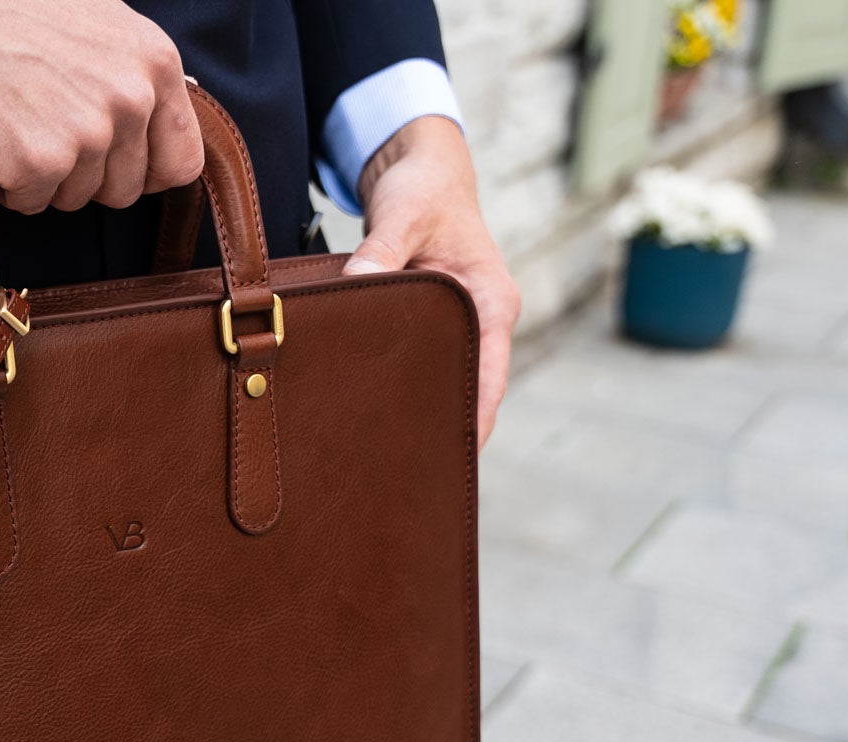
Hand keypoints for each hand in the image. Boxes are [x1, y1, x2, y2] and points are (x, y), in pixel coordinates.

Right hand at [0, 0, 204, 213]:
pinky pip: (31, 204)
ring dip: (43, 176)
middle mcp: (130, 99)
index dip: (145, 173)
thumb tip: (156, 124)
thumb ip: (137, 74)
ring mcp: (86, 134)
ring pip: (76, 199)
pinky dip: (5, 185)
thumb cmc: (9, 8)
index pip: (182, 162)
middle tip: (42, 126)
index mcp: (155, 63)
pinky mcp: (37, 163)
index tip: (114, 165)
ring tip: (14, 122)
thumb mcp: (101, 23)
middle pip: (124, 190)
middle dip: (85, 174)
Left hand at [343, 116, 518, 448]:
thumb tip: (357, 284)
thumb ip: (380, 251)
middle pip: (469, 386)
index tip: (460, 453)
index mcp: (491, 300)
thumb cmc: (423, 189)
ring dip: (424, 408)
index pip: (490, 372)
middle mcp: (481, 319)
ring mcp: (458, 324)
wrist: (420, 169)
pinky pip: (423, 362)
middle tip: (411, 466)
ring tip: (391, 452)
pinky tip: (375, 410)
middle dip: (447, 425)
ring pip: (445, 377)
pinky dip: (405, 384)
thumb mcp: (402, 215)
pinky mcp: (432, 323)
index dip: (478, 415)